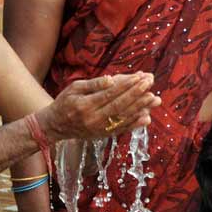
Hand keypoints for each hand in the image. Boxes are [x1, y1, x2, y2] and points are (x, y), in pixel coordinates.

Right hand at [38, 73, 160, 141]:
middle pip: (120, 106)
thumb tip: (112, 80)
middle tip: (151, 83)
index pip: (110, 94)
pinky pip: (122, 129)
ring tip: (155, 99)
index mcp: (85, 105)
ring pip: (124, 118)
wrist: (56, 126)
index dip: (126, 85)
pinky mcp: (104, 135)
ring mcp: (100, 129)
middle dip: (138, 94)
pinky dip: (135, 124)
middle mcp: (93, 119)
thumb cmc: (65, 102)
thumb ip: (94, 84)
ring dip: (141, 108)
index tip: (140, 76)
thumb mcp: (74, 88)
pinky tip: (147, 116)